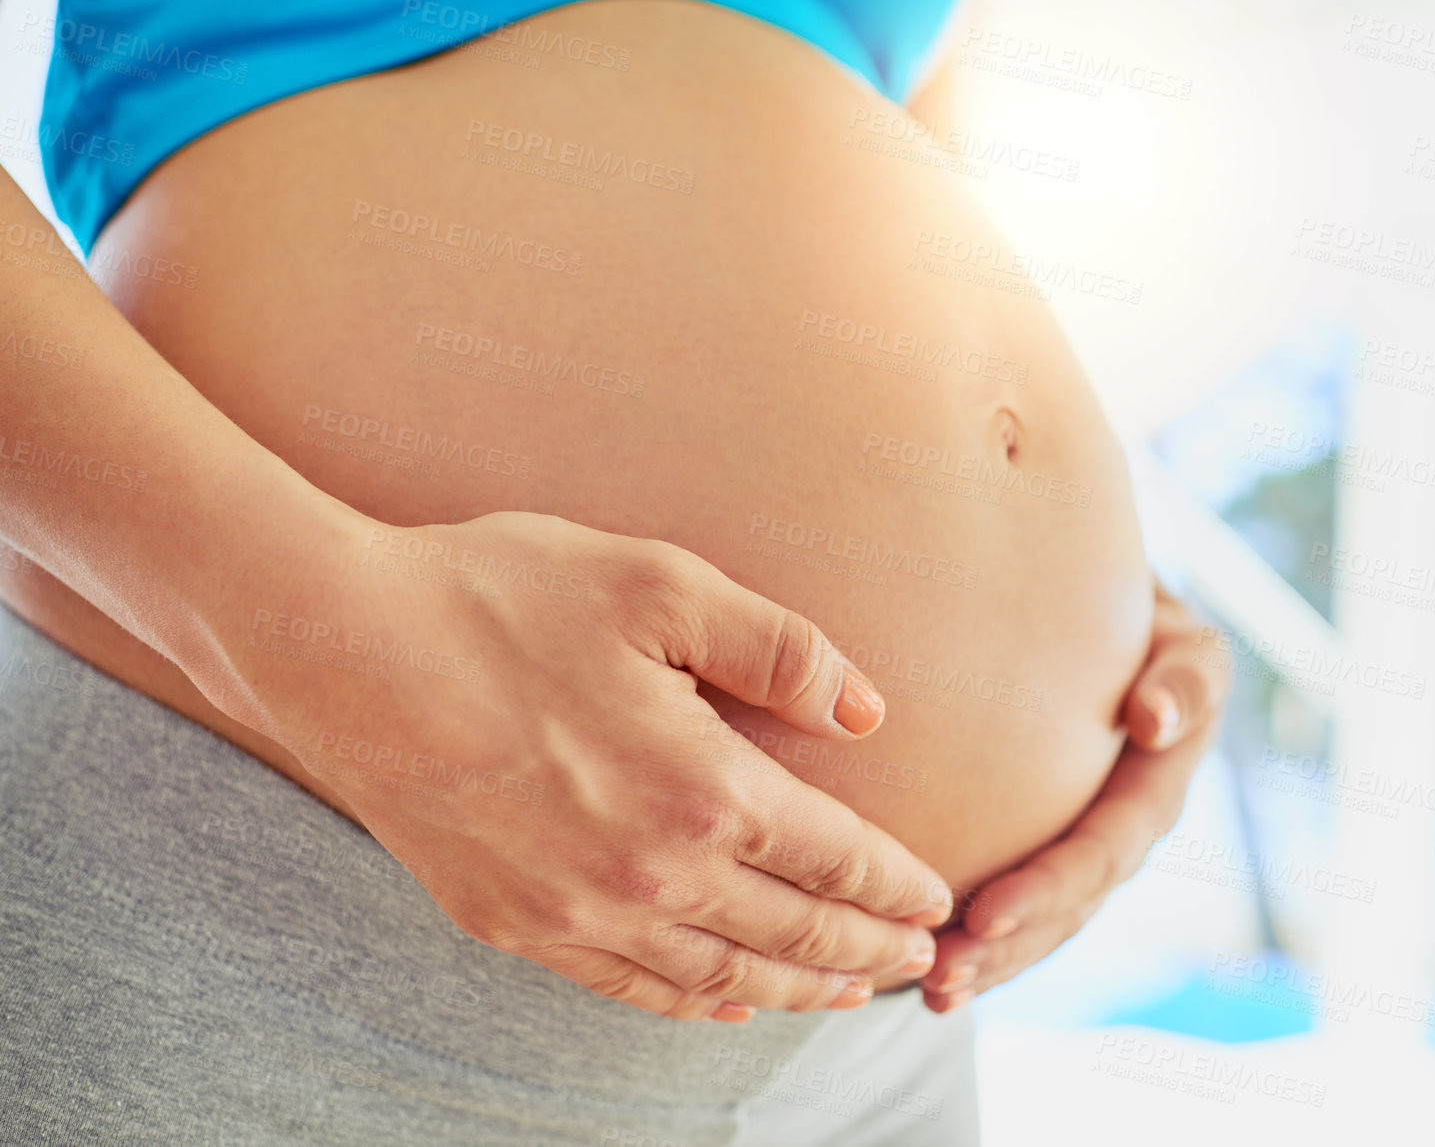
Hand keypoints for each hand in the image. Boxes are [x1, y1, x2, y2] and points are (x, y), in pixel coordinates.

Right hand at [227, 510, 951, 1022]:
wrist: (341, 645)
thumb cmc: (503, 597)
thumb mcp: (660, 587)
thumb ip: (780, 650)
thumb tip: (868, 711)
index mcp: (703, 788)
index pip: (835, 858)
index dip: (896, 885)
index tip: (938, 902)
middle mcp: (650, 873)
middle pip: (792, 930)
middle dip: (866, 949)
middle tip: (918, 960)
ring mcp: (575, 911)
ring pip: (720, 973)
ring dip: (797, 986)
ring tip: (848, 993)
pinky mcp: (511, 923)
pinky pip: (629, 986)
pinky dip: (694, 1001)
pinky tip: (727, 1001)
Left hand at [919, 582, 1229, 1011]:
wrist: (1105, 616)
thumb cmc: (1140, 618)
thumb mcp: (1181, 639)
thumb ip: (1186, 676)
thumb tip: (1154, 721)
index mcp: (1156, 789)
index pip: (1103, 851)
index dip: (1050, 888)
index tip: (986, 913)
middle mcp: (1122, 835)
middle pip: (1065, 908)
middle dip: (1006, 947)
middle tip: (941, 973)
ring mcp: (1084, 851)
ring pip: (1040, 926)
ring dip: (988, 964)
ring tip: (929, 991)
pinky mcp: (1046, 853)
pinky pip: (1015, 909)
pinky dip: (978, 947)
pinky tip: (922, 982)